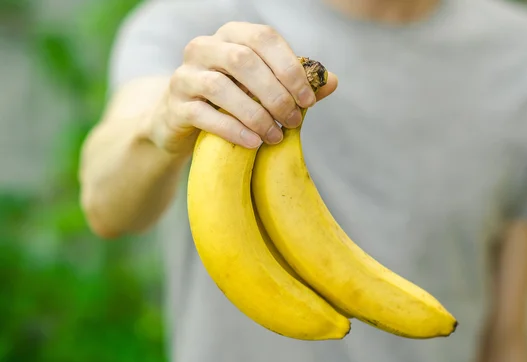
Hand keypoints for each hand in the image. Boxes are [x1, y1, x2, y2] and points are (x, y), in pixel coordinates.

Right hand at [149, 21, 337, 153]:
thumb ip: (294, 83)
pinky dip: (233, 130)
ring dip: (255, 114)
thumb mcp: (262, 88)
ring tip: (275, 137)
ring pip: (220, 87)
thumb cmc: (231, 100)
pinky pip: (204, 115)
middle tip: (293, 121)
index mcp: (231, 35)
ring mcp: (185, 75)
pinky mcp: (175, 105)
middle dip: (275, 93)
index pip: (264, 38)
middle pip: (243, 60)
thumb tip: (333, 81)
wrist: (182, 119)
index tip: (309, 100)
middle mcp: (203, 47)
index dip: (290, 68)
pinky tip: (254, 143)